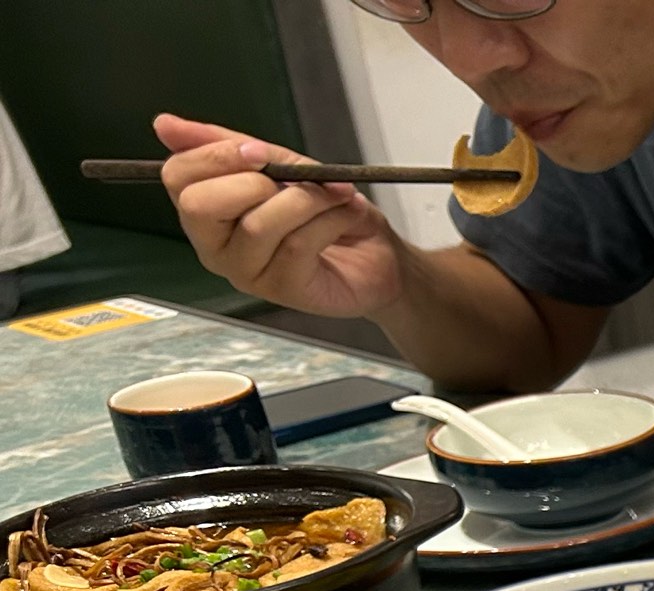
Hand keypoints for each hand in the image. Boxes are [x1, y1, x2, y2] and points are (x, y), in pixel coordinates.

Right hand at [153, 113, 402, 318]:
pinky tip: (347, 215)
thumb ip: (229, 145)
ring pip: (258, 224)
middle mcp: (215, 246)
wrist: (378, 254)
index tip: (259, 151)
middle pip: (201, 205)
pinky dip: (330, 220)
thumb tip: (163, 125)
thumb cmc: (326, 212)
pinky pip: (297, 244)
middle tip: (295, 179)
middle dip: (254, 182)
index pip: (177, 177)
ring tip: (336, 196)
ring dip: (306, 199)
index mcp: (205, 211)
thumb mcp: (280, 166)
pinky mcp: (284, 289)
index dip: (215, 156)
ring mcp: (246, 272)